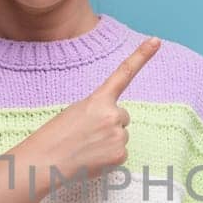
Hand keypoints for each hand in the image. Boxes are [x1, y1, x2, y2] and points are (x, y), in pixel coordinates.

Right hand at [19, 35, 160, 188]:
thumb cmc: (56, 136)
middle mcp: (113, 115)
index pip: (124, 73)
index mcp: (99, 100)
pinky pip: (121, 153)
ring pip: (121, 136)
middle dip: (110, 124)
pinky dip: (108, 157)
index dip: (142, 55)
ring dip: (108, 141)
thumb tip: (114, 125)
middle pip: (122, 117)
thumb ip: (99, 109)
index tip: (156, 41)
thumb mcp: (76, 112)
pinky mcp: (121, 155)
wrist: (45, 162)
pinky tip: (92, 158)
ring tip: (86, 147)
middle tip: (87, 134)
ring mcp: (119, 136)